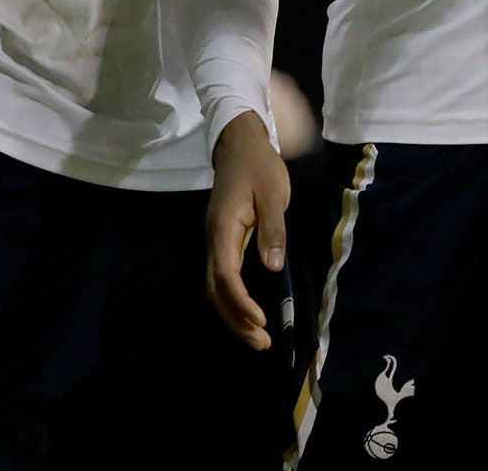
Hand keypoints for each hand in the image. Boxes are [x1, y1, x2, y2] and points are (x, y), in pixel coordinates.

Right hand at [208, 110, 290, 350]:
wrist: (239, 143)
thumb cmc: (259, 166)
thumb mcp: (273, 193)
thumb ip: (273, 229)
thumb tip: (271, 267)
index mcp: (223, 228)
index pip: (225, 275)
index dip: (240, 302)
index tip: (260, 320)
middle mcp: (214, 239)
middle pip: (216, 290)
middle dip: (236, 320)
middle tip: (262, 343)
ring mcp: (216, 241)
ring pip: (216, 287)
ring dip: (234, 315)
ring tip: (257, 337)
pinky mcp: (224, 241)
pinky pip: (222, 278)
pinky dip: (233, 300)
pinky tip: (248, 313)